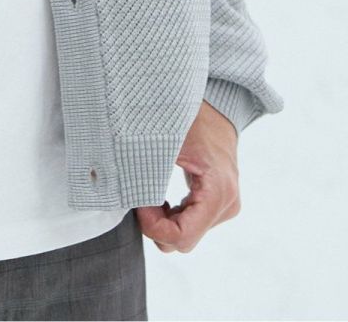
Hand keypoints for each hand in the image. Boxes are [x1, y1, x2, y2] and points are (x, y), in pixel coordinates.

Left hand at [133, 100, 240, 252]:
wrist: (215, 106)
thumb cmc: (189, 118)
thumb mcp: (165, 139)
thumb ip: (146, 168)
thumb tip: (120, 194)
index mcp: (218, 191)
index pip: (182, 237)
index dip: (153, 226)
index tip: (138, 203)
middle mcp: (227, 205)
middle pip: (183, 241)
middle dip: (156, 224)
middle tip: (139, 197)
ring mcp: (226, 207)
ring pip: (186, 236)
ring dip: (163, 221)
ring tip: (148, 193)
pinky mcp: (219, 205)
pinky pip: (191, 226)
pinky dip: (171, 218)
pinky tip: (160, 198)